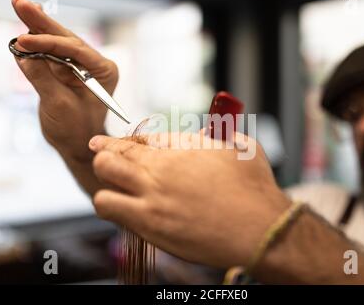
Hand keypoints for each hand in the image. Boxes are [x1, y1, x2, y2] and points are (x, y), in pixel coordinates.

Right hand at [11, 0, 118, 161]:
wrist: (76, 143)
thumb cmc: (76, 129)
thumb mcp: (58, 105)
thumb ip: (42, 78)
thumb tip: (23, 54)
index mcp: (104, 71)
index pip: (76, 49)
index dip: (48, 42)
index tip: (24, 40)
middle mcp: (94, 64)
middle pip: (66, 38)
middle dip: (43, 23)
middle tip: (21, 3)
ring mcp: (80, 65)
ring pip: (57, 41)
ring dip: (37, 26)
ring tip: (21, 6)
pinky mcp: (65, 69)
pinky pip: (49, 51)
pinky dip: (35, 40)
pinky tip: (26, 23)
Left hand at [88, 132, 290, 268]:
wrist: (260, 229)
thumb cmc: (255, 189)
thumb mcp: (242, 148)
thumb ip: (220, 136)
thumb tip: (205, 134)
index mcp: (183, 147)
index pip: (138, 138)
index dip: (128, 142)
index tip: (120, 144)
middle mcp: (161, 169)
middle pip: (112, 153)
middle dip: (107, 153)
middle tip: (107, 157)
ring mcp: (151, 198)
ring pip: (103, 179)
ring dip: (106, 180)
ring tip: (116, 186)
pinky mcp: (149, 225)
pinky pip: (110, 208)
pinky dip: (112, 205)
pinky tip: (124, 208)